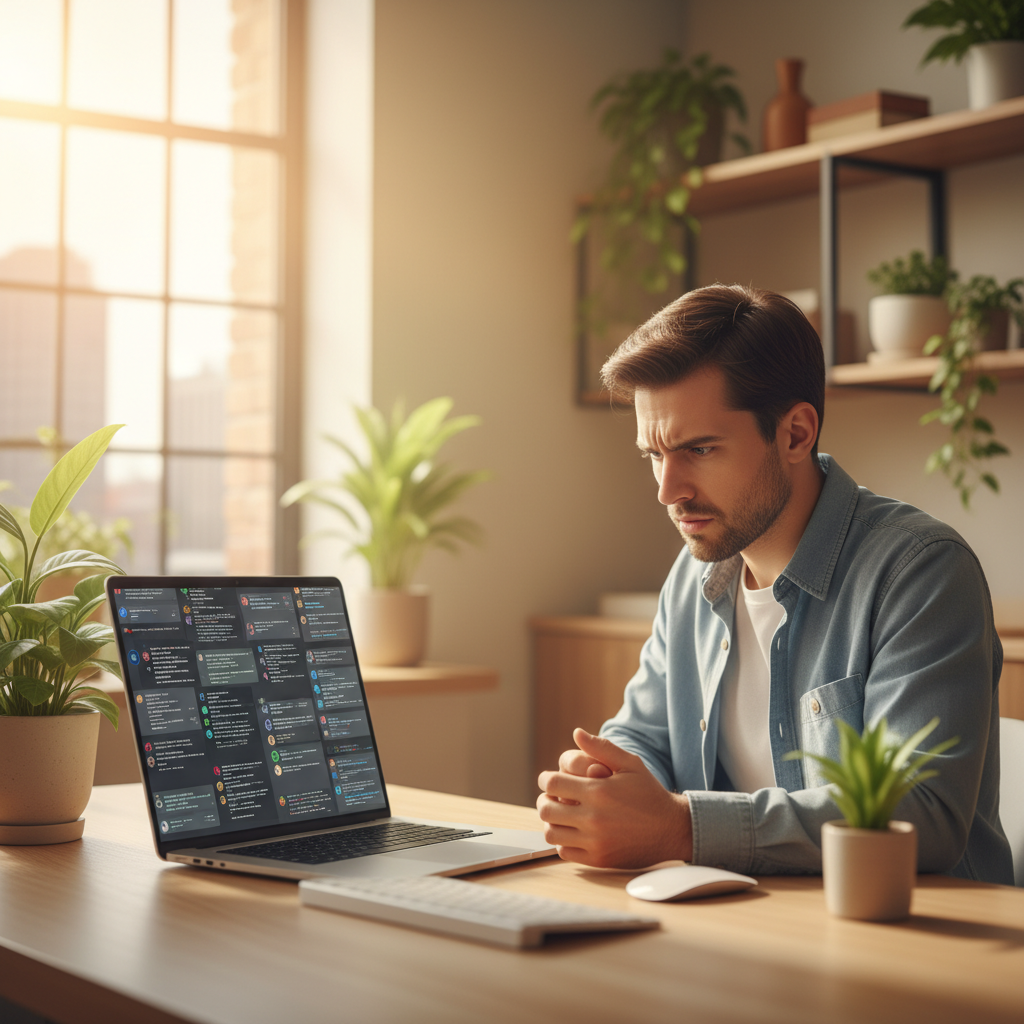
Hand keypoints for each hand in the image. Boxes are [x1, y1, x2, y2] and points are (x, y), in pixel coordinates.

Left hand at [536, 728, 692, 867]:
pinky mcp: (598, 859)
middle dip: (545, 799)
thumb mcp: (630, 764)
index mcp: (598, 791)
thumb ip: (601, 747)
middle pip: (546, 809)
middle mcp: (593, 818)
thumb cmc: (649, 793)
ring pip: (551, 833)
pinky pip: (564, 852)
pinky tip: (572, 831)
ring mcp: (595, 841)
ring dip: (551, 822)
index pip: (553, 783)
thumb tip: (577, 733)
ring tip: (560, 815)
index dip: (545, 779)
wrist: (671, 829)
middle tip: (551, 797)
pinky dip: (562, 841)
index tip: (548, 779)